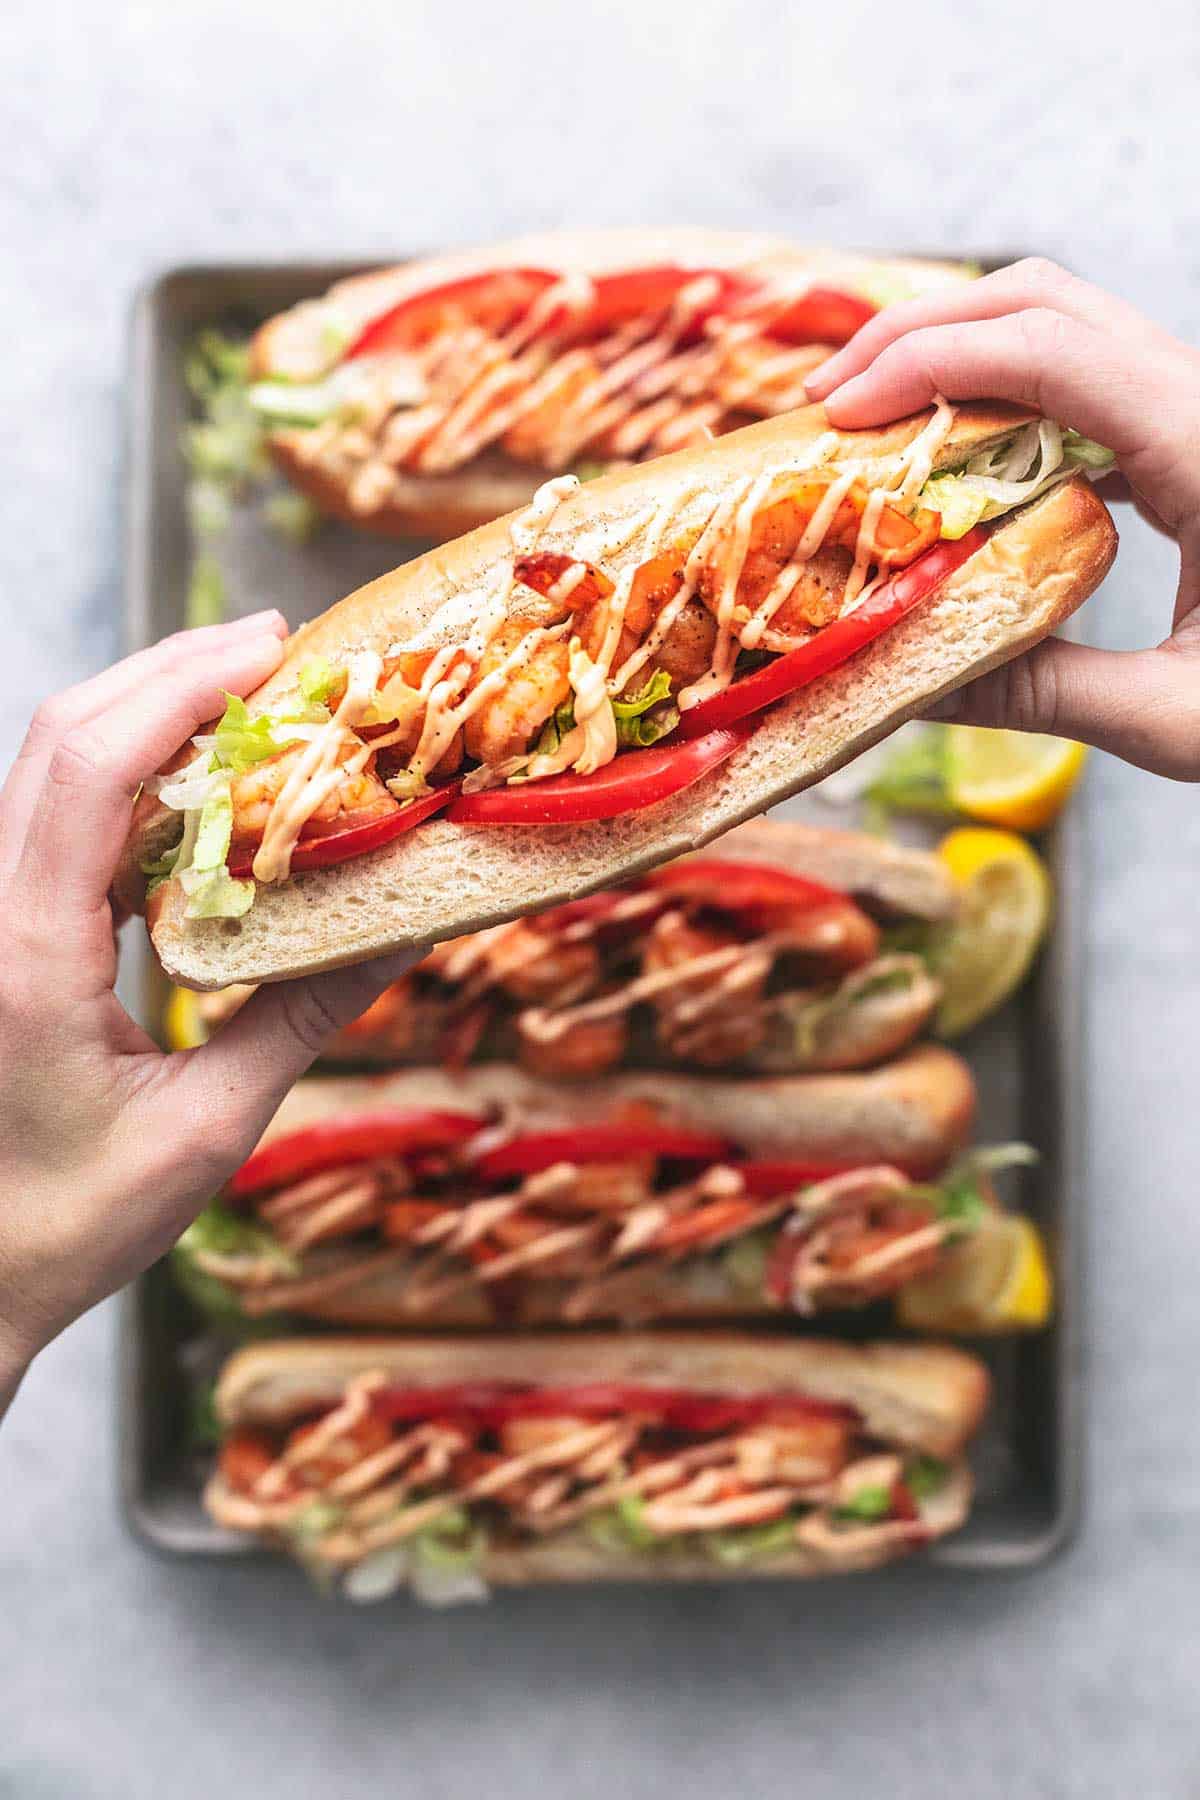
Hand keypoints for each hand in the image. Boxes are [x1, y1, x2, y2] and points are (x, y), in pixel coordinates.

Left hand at [0, 614, 420, 1415]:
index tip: (272, 651)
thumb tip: (401, 931)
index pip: (93, 770)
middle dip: (170, 672)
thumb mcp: (208, 1130)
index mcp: (26, 953)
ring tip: (248, 698)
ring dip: (146, 712)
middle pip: (61, 736)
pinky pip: (54, 815)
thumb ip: (301, 1019)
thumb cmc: (70, 1223)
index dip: (181, 689)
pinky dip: (127, 774)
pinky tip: (196, 786)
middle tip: (278, 651)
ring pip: (48, 765)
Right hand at [805, 258, 1199, 778]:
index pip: (1050, 349)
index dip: (927, 362)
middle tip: (828, 404)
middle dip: (921, 332)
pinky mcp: (1193, 433)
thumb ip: (1040, 693)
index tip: (838, 415)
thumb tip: (905, 685)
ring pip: (1065, 322)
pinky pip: (1086, 375)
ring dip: (957, 352)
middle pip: (1047, 299)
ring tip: (871, 418)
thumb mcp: (1177, 718)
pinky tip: (952, 456)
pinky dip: (1003, 391)